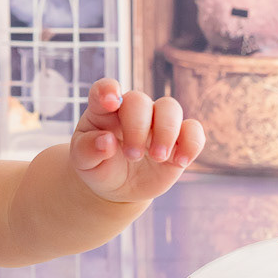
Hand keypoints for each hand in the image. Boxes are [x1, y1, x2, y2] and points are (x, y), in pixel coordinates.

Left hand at [69, 79, 203, 202]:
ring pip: (170, 108)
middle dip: (137, 127)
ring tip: (157, 157)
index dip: (107, 90)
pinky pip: (193, 130)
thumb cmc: (98, 167)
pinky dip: (191, 143)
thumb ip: (88, 150)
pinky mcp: (178, 140)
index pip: (104, 89)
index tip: (110, 102)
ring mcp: (157, 123)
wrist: (119, 188)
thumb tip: (106, 142)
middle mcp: (133, 111)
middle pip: (140, 101)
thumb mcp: (83, 162)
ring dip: (166, 131)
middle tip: (132, 156)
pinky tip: (180, 161)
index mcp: (104, 111)